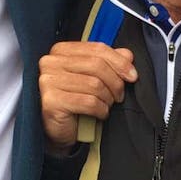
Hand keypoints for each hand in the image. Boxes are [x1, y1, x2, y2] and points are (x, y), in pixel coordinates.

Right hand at [39, 41, 136, 155]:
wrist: (60, 130)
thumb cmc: (76, 101)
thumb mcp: (94, 77)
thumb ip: (109, 62)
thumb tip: (127, 55)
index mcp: (61, 50)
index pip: (97, 48)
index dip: (120, 62)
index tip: (132, 75)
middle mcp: (50, 62)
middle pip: (97, 65)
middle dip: (115, 82)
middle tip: (120, 96)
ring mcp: (48, 81)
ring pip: (94, 84)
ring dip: (107, 98)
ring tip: (106, 105)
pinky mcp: (51, 101)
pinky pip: (88, 102)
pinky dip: (100, 110)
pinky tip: (99, 114)